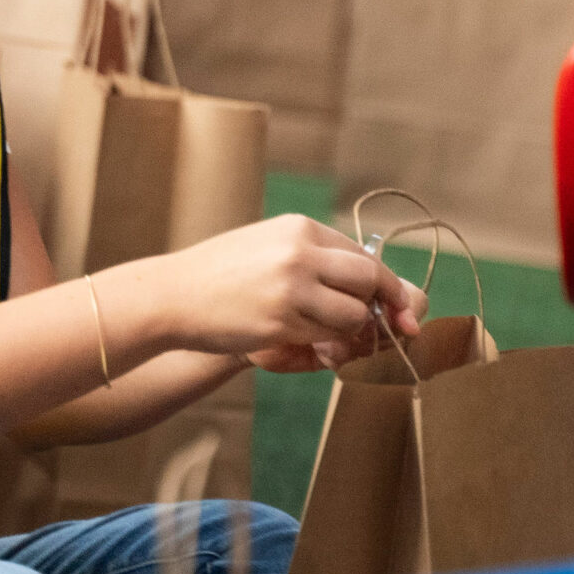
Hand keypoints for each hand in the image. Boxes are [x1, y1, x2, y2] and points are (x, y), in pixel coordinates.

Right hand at [124, 214, 426, 365]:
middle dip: (381, 307)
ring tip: (323, 334)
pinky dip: (326, 346)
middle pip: (369, 279)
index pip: (362, 255)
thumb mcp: (268, 248)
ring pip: (353, 313)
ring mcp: (291, 285)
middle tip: (379, 327)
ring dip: (347, 331)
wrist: (172, 295)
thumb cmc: (220, 276)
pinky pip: (326, 336)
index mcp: (299, 228)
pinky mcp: (281, 319)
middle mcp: (300, 251)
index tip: (402, 310)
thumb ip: (315, 259)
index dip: (386, 286)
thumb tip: (375, 285)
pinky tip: (306, 343)